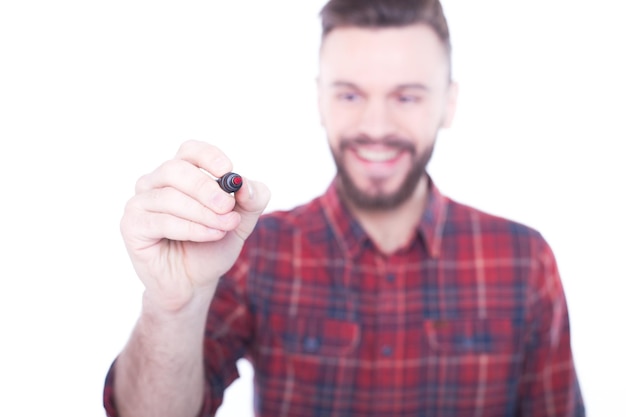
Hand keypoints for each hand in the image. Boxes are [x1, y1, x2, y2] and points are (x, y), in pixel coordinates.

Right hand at [120, 140, 270, 310]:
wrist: (194, 282)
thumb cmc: (212, 246)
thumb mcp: (241, 221)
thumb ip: (252, 200)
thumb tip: (245, 185)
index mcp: (180, 173)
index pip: (190, 150)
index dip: (208, 156)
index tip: (228, 171)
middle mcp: (155, 182)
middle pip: (176, 169)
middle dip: (206, 188)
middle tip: (227, 206)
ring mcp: (140, 202)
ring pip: (170, 197)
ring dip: (204, 214)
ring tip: (224, 228)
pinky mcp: (131, 225)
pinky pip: (162, 221)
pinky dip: (191, 229)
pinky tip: (211, 236)